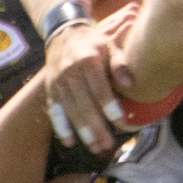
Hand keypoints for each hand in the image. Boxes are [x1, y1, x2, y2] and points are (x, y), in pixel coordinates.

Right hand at [42, 10, 127, 152]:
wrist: (64, 34)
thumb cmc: (94, 43)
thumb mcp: (110, 46)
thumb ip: (120, 64)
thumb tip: (131, 84)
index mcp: (88, 61)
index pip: (100, 90)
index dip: (110, 108)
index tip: (122, 124)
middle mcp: (70, 73)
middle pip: (84, 105)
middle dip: (96, 127)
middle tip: (108, 145)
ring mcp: (58, 82)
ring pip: (70, 111)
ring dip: (82, 132)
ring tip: (96, 148)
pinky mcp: (51, 90)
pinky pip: (55, 111)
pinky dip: (61, 127)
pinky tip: (70, 142)